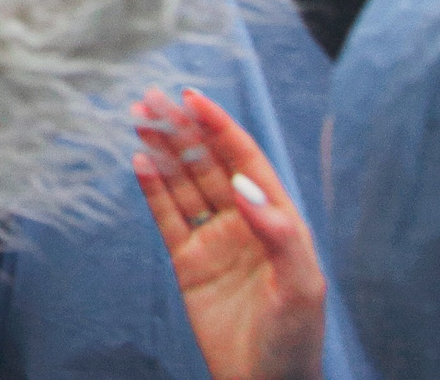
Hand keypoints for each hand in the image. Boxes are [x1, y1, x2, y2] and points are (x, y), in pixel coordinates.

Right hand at [134, 87, 325, 379]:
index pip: (244, 161)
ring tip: (140, 119)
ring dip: (165, 150)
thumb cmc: (294, 341)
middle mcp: (244, 222)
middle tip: (152, 98)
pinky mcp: (189, 263)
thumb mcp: (299, 286)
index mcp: (277, 220)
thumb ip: (278, 232)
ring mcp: (215, 241)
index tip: (193, 98)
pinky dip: (153, 188)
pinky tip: (140, 162)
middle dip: (183, 130)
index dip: (220, 127)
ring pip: (184, 183)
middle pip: (208, 164)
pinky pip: (168, 217)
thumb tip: (243, 184)